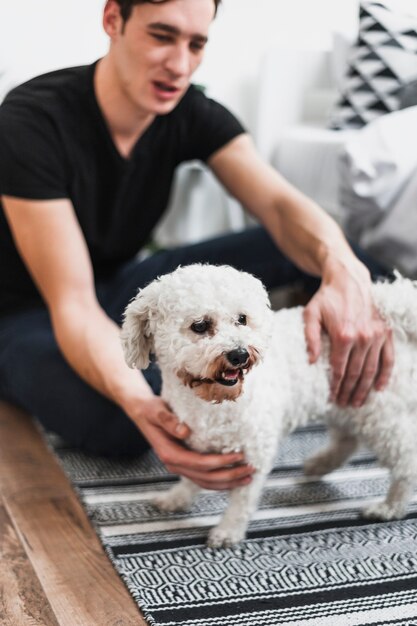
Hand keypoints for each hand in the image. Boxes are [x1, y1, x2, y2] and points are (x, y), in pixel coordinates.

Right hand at [130, 396, 254, 488]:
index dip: (220, 462)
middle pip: (206, 478)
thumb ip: (169, 421)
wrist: (142, 412)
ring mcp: (180, 467)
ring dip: (228, 482)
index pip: (199, 464)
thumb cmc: (152, 410)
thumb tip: (185, 431)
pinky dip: (219, 480)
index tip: (239, 456)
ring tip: (247, 478)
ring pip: (206, 482)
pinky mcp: (185, 464)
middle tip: (251, 469)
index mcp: (170, 454)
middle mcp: (174, 464)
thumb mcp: (157, 411)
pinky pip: (203, 478)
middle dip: (230, 476)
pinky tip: (234, 477)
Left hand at [303, 260, 393, 406]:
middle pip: (356, 374)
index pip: (339, 369)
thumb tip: (311, 361)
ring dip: (365, 389)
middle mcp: (363, 337)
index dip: (335, 386)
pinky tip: (379, 389)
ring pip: (372, 370)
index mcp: (343, 335)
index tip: (331, 398)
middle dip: (348, 392)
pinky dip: (385, 375)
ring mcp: (377, 336)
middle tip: (343, 405)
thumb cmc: (327, 298)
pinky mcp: (386, 333)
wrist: (349, 280)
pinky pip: (388, 359)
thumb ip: (310, 338)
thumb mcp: (311, 314)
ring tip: (357, 403)